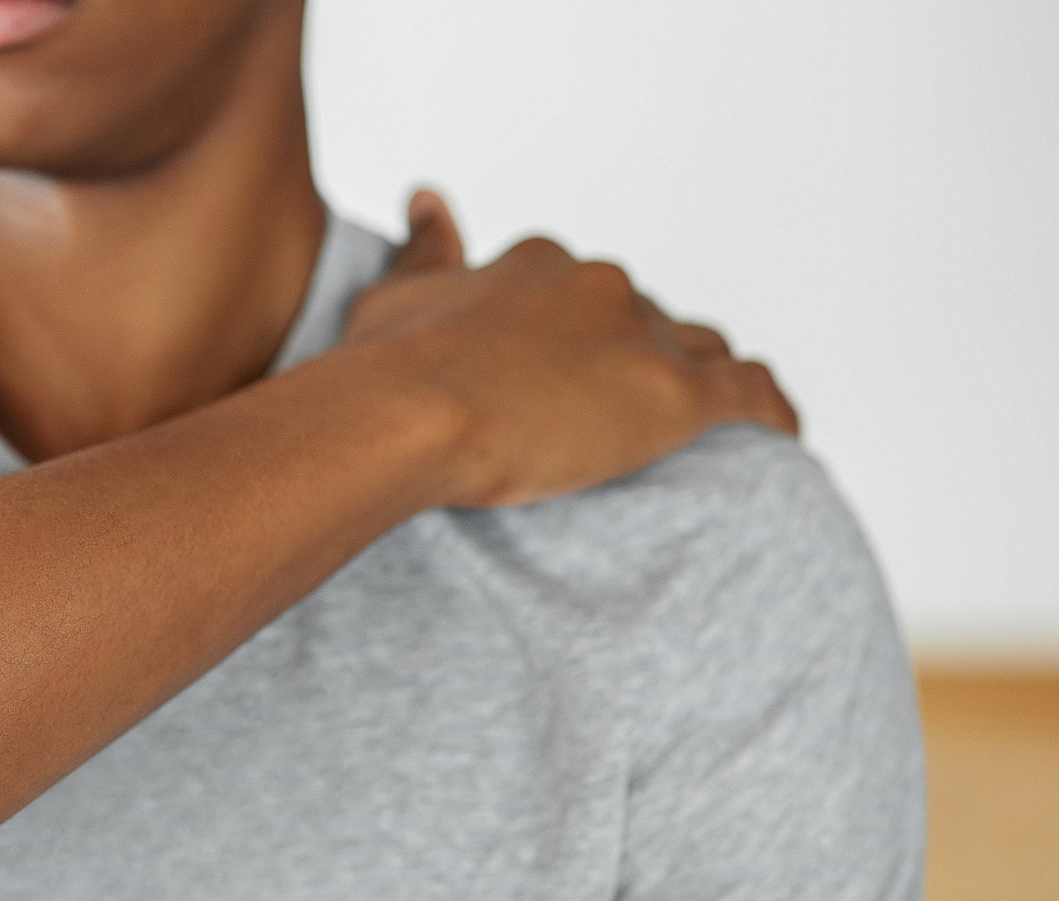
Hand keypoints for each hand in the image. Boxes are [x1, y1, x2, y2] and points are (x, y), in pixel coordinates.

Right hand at [346, 190, 798, 507]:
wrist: (405, 414)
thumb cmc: (386, 367)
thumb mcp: (394, 294)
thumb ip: (425, 250)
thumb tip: (429, 199)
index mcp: (541, 265)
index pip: (586, 293)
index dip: (586, 334)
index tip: (573, 372)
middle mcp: (600, 286)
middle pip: (648, 321)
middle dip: (641, 360)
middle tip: (620, 416)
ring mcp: (641, 336)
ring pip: (702, 351)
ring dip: (705, 381)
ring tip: (706, 425)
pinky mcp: (675, 392)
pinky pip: (750, 393)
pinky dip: (771, 411)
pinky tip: (782, 433)